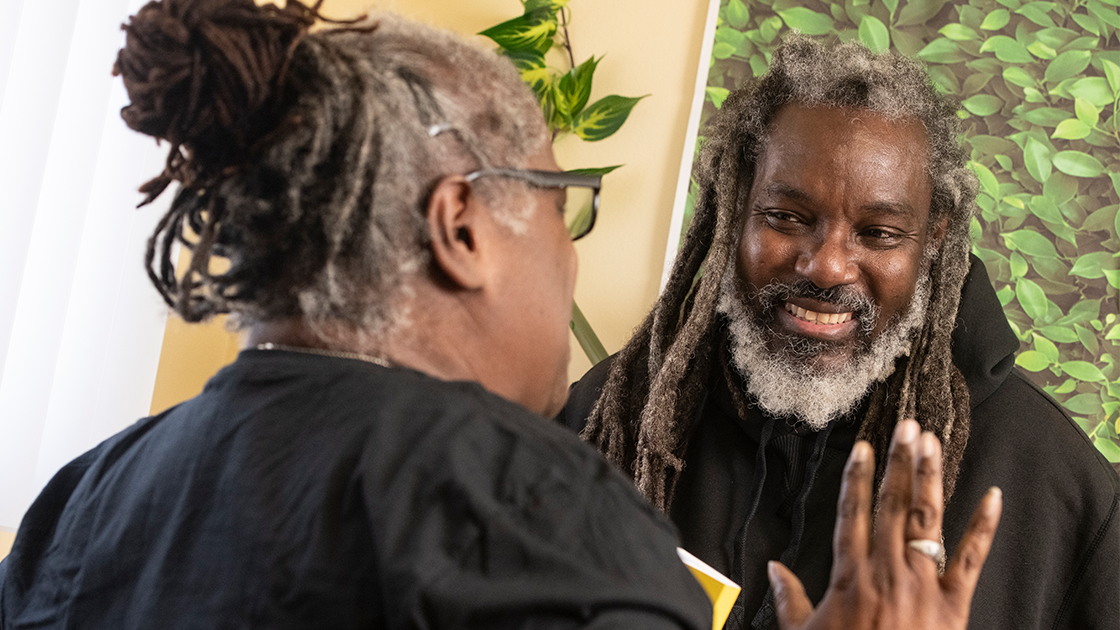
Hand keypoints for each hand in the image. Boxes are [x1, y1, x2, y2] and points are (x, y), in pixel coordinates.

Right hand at [768, 419, 1001, 629]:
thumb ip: (789, 600)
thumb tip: (772, 570)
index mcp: (851, 577)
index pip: (854, 513)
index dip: (857, 478)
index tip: (862, 448)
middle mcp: (888, 571)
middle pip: (894, 506)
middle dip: (899, 462)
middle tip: (906, 426)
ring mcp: (923, 585)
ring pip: (928, 520)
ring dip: (930, 478)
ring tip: (932, 444)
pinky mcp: (954, 605)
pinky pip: (971, 559)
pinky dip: (983, 527)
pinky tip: (993, 497)